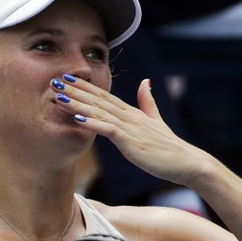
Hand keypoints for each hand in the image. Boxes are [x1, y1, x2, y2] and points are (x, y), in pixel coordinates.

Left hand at [50, 76, 206, 186]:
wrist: (186, 162)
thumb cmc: (170, 147)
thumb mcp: (156, 121)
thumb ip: (148, 102)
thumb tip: (145, 81)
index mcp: (132, 113)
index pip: (104, 96)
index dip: (85, 87)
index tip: (68, 78)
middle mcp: (129, 117)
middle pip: (97, 100)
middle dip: (75, 91)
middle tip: (54, 81)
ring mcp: (130, 128)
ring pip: (99, 112)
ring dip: (78, 104)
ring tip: (59, 96)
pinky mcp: (131, 141)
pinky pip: (108, 130)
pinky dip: (92, 123)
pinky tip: (77, 118)